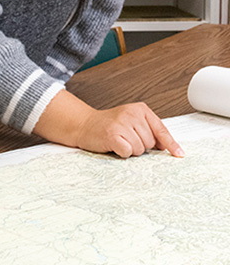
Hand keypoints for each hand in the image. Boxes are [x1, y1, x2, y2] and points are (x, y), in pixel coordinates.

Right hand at [34, 89, 183, 158]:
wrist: (84, 125)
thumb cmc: (109, 126)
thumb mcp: (131, 122)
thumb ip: (149, 130)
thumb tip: (166, 147)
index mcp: (140, 109)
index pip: (161, 129)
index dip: (171, 144)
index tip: (179, 154)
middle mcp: (132, 114)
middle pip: (151, 143)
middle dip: (140, 145)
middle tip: (126, 138)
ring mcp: (122, 124)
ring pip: (140, 149)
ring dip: (130, 150)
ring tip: (119, 141)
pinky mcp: (113, 135)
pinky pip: (128, 152)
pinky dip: (122, 153)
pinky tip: (114, 145)